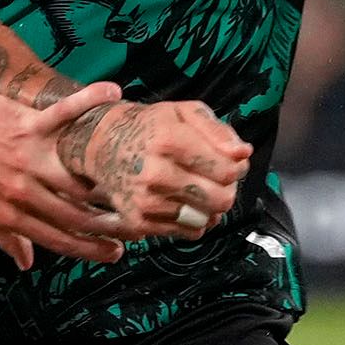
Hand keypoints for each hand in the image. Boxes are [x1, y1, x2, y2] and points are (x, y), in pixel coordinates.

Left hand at [0, 74, 129, 268]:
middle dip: (109, 223)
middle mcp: (21, 191)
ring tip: (135, 175)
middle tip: (137, 222)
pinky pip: (66, 115)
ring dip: (110, 177)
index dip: (90, 250)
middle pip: (76, 214)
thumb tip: (26, 263)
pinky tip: (114, 93)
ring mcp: (26, 159)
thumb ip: (4, 236)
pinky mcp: (27, 125)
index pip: (57, 240)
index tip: (115, 253)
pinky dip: (90, 102)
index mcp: (9, 215)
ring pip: (79, 177)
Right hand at [62, 98, 252, 239]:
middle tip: (218, 180)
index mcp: (168, 139)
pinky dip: (194, 221)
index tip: (231, 164)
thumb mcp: (183, 112)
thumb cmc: (148, 128)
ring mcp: (145, 200)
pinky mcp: (139, 221)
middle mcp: (154, 172)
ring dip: (211, 208)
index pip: (226, 170)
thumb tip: (243, 153)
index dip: (237, 168)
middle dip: (228, 190)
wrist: (101, 146)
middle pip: (220, 198)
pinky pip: (188, 232)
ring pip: (206, 219)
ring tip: (199, 190)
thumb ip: (218, 130)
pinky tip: (185, 203)